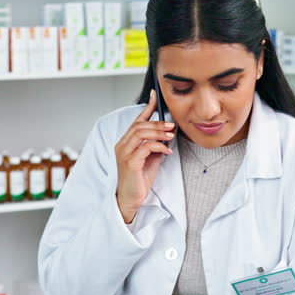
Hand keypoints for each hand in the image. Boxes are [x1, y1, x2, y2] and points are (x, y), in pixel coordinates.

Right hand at [115, 89, 174, 223]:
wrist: (131, 198)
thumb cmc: (139, 179)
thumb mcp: (151, 158)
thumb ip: (156, 145)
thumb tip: (168, 133)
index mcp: (126, 142)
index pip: (136, 120)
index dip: (146, 107)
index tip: (155, 95)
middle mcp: (122, 145)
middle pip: (139, 125)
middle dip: (158, 122)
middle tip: (172, 125)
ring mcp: (124, 153)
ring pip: (141, 133)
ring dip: (159, 132)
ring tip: (171, 135)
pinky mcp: (129, 162)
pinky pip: (145, 147)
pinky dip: (159, 146)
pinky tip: (167, 151)